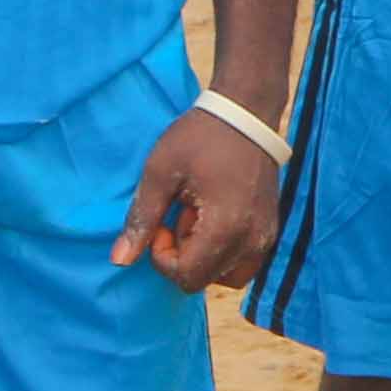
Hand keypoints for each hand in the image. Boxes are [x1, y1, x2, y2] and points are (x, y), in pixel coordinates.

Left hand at [117, 108, 284, 295]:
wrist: (247, 111)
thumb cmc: (201, 137)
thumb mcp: (161, 172)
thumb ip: (142, 218)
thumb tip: (120, 261)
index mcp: (226, 228)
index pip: (186, 276)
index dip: (162, 257)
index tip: (162, 223)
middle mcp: (252, 239)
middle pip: (204, 279)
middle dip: (183, 257)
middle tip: (180, 216)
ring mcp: (266, 235)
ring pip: (227, 276)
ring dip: (204, 258)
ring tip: (197, 220)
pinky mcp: (270, 227)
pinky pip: (244, 261)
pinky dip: (223, 253)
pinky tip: (213, 220)